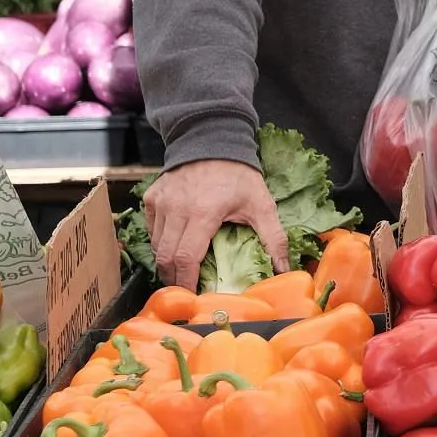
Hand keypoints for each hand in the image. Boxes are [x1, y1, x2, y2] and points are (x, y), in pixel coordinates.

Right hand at [144, 159, 288, 290]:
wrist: (214, 140)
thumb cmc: (239, 174)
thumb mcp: (262, 204)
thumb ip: (274, 239)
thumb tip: (284, 269)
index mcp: (203, 213)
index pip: (186, 258)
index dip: (186, 282)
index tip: (192, 297)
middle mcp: (177, 208)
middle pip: (166, 257)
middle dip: (174, 279)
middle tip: (187, 290)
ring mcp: (161, 202)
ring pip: (156, 245)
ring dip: (167, 262)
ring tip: (182, 272)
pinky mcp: (152, 197)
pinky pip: (152, 229)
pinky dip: (161, 242)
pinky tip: (176, 245)